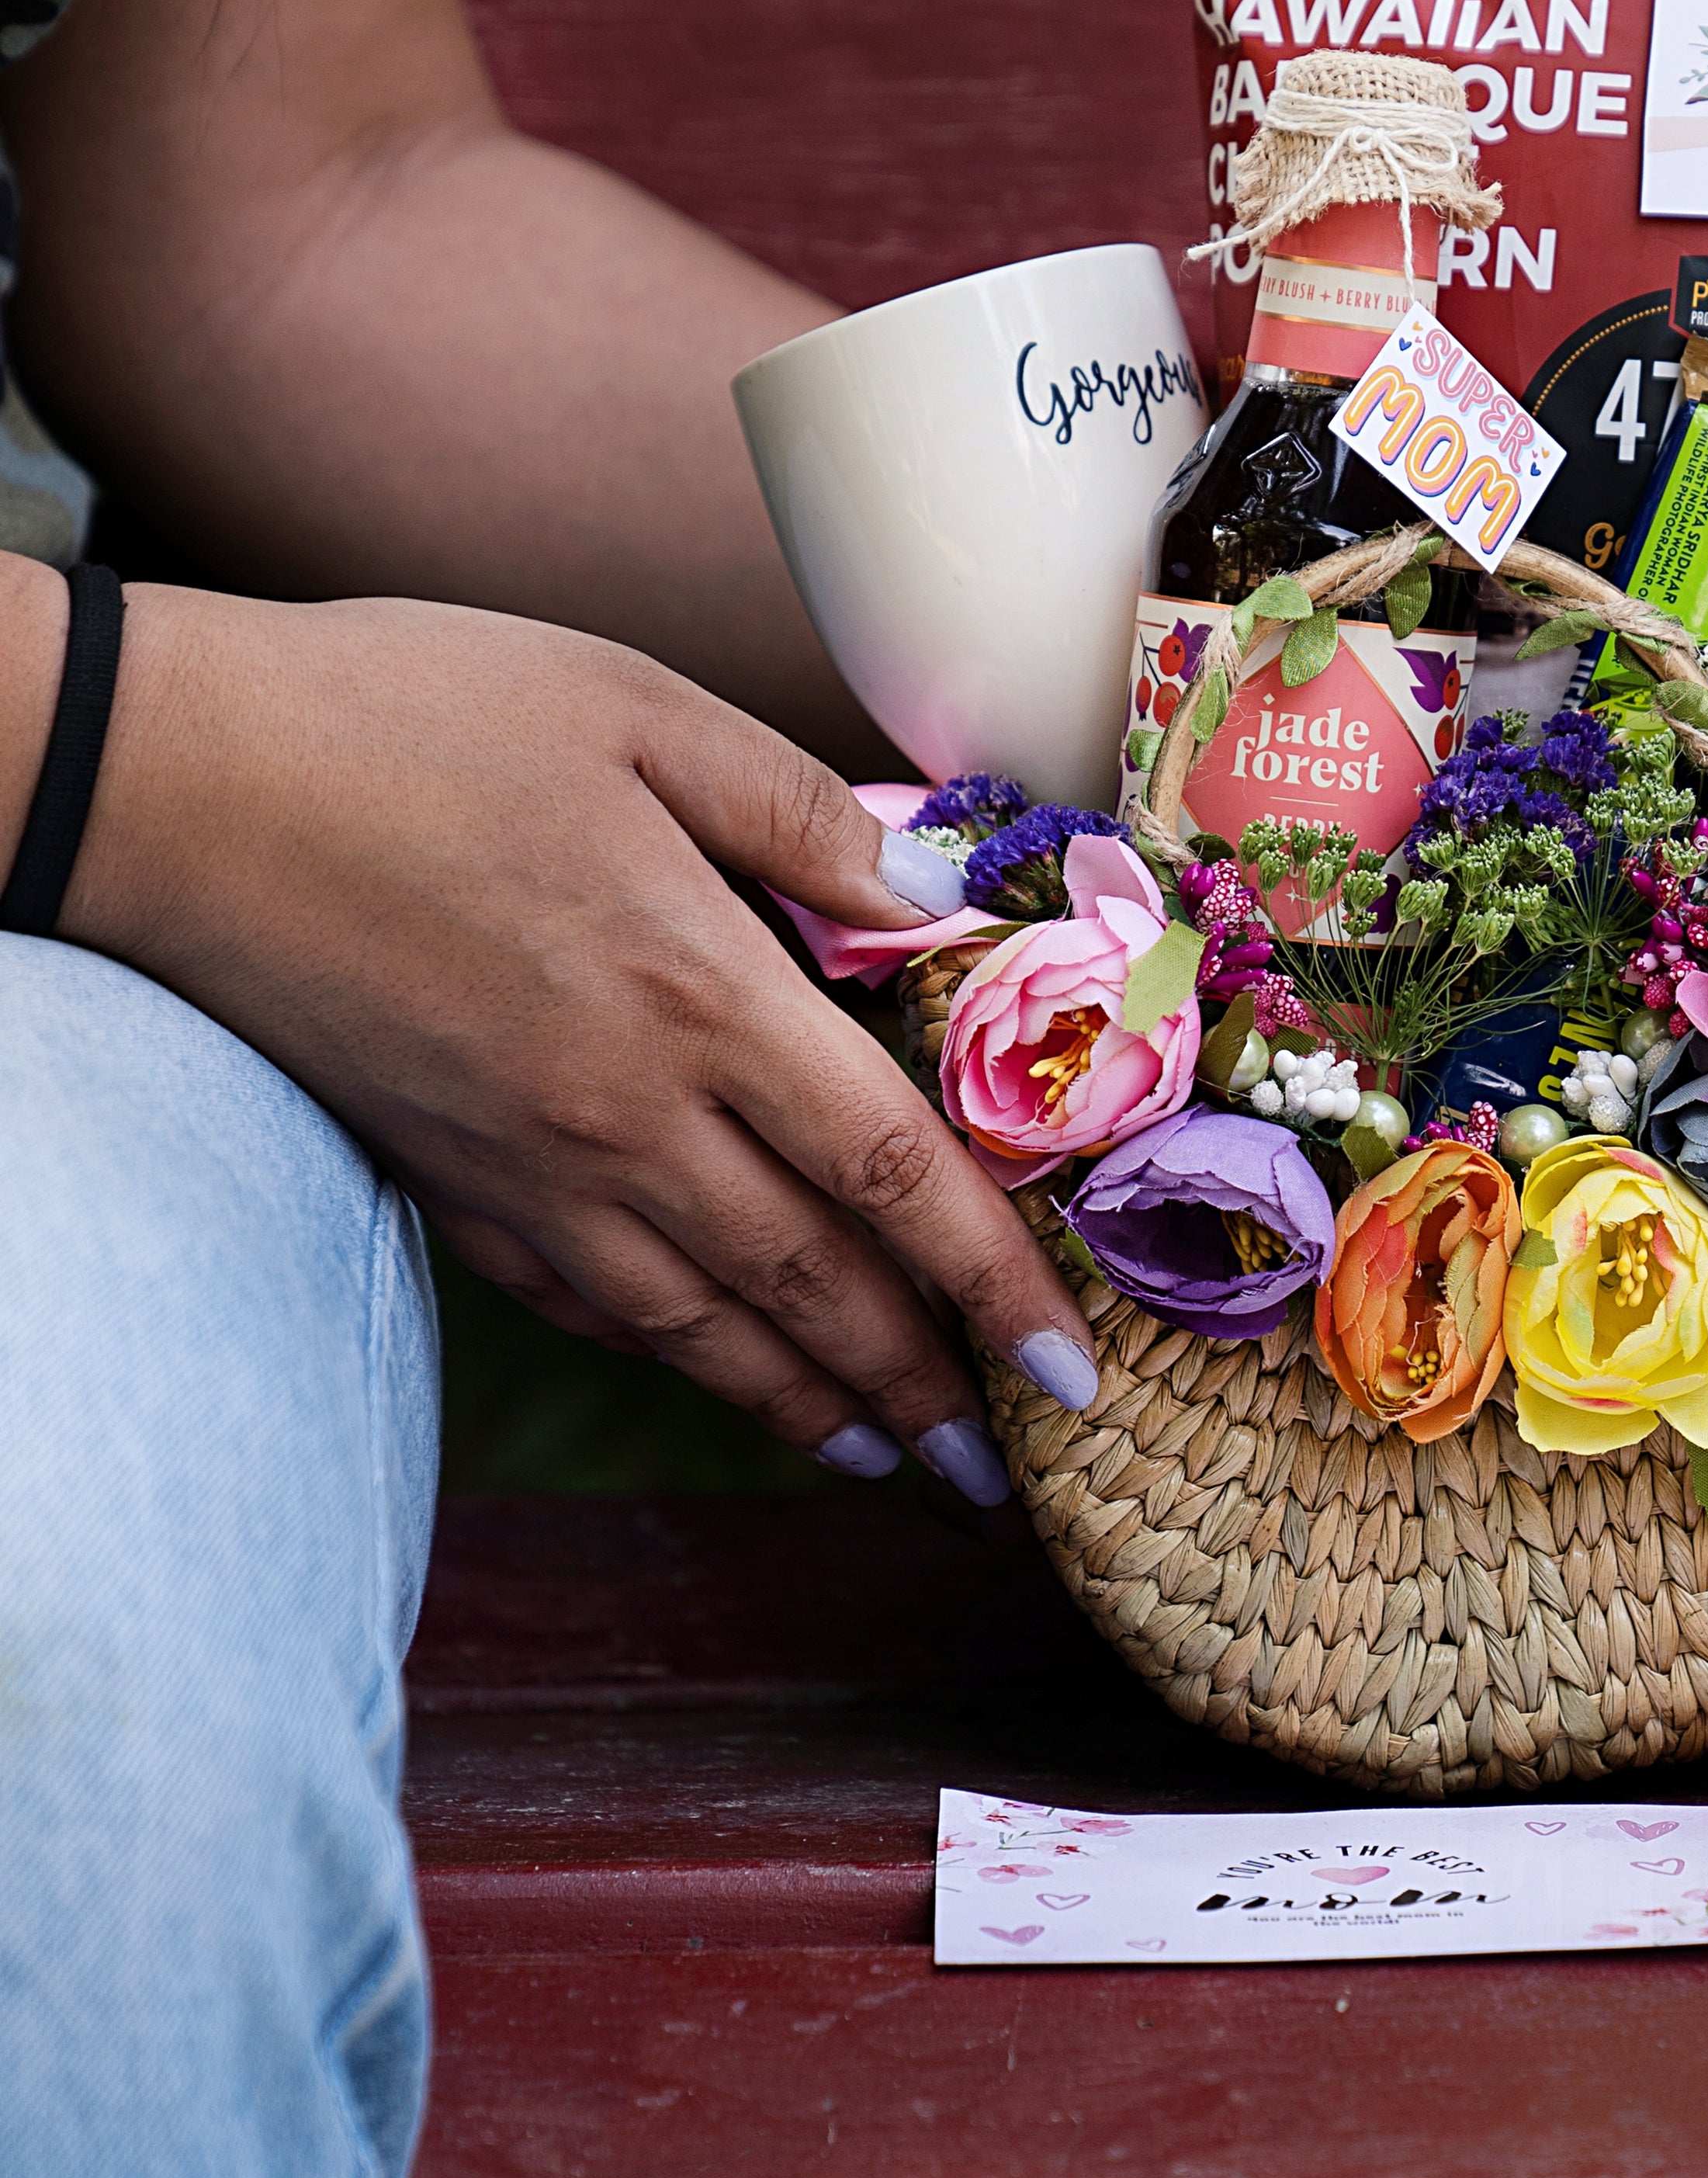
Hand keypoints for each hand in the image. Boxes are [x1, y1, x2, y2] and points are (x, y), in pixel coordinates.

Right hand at [64, 586, 1096, 1494]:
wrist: (166, 783)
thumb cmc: (410, 715)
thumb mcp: (637, 708)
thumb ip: (802, 813)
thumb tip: (938, 893)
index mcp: (700, 994)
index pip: (894, 1172)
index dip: (995, 1283)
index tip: (1071, 1369)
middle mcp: (625, 1113)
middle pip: (815, 1284)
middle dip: (926, 1386)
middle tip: (1007, 1469)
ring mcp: (528, 1166)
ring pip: (705, 1325)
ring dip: (811, 1405)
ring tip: (897, 1460)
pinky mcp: (449, 1179)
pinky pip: (587, 1303)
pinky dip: (677, 1359)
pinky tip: (728, 1378)